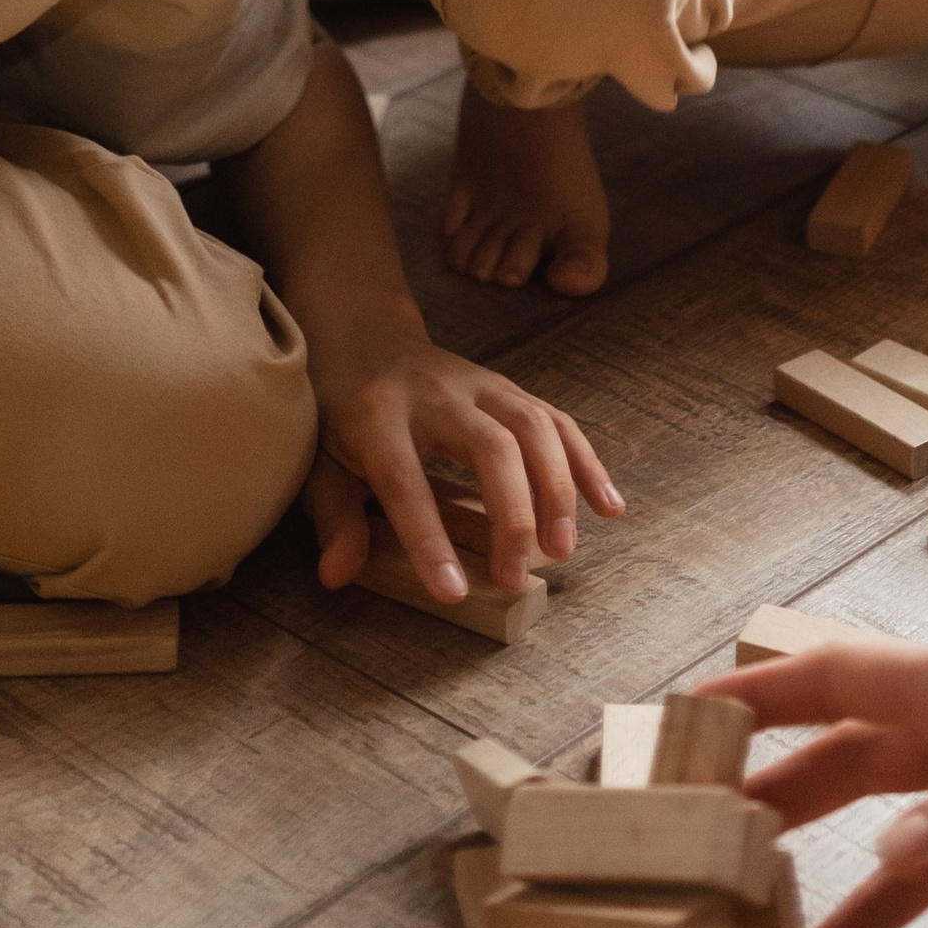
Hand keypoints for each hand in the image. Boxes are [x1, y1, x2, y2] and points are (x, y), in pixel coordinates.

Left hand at [303, 334, 621, 604]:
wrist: (366, 336)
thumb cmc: (340, 411)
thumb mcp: (318, 461)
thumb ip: (333, 517)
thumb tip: (335, 577)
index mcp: (379, 417)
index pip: (406, 482)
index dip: (428, 539)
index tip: (453, 591)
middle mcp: (438, 395)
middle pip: (490, 446)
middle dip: (511, 514)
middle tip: (515, 578)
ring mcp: (481, 386)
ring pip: (533, 426)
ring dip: (557, 488)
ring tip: (562, 549)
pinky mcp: (510, 389)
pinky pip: (558, 421)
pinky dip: (587, 463)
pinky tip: (609, 506)